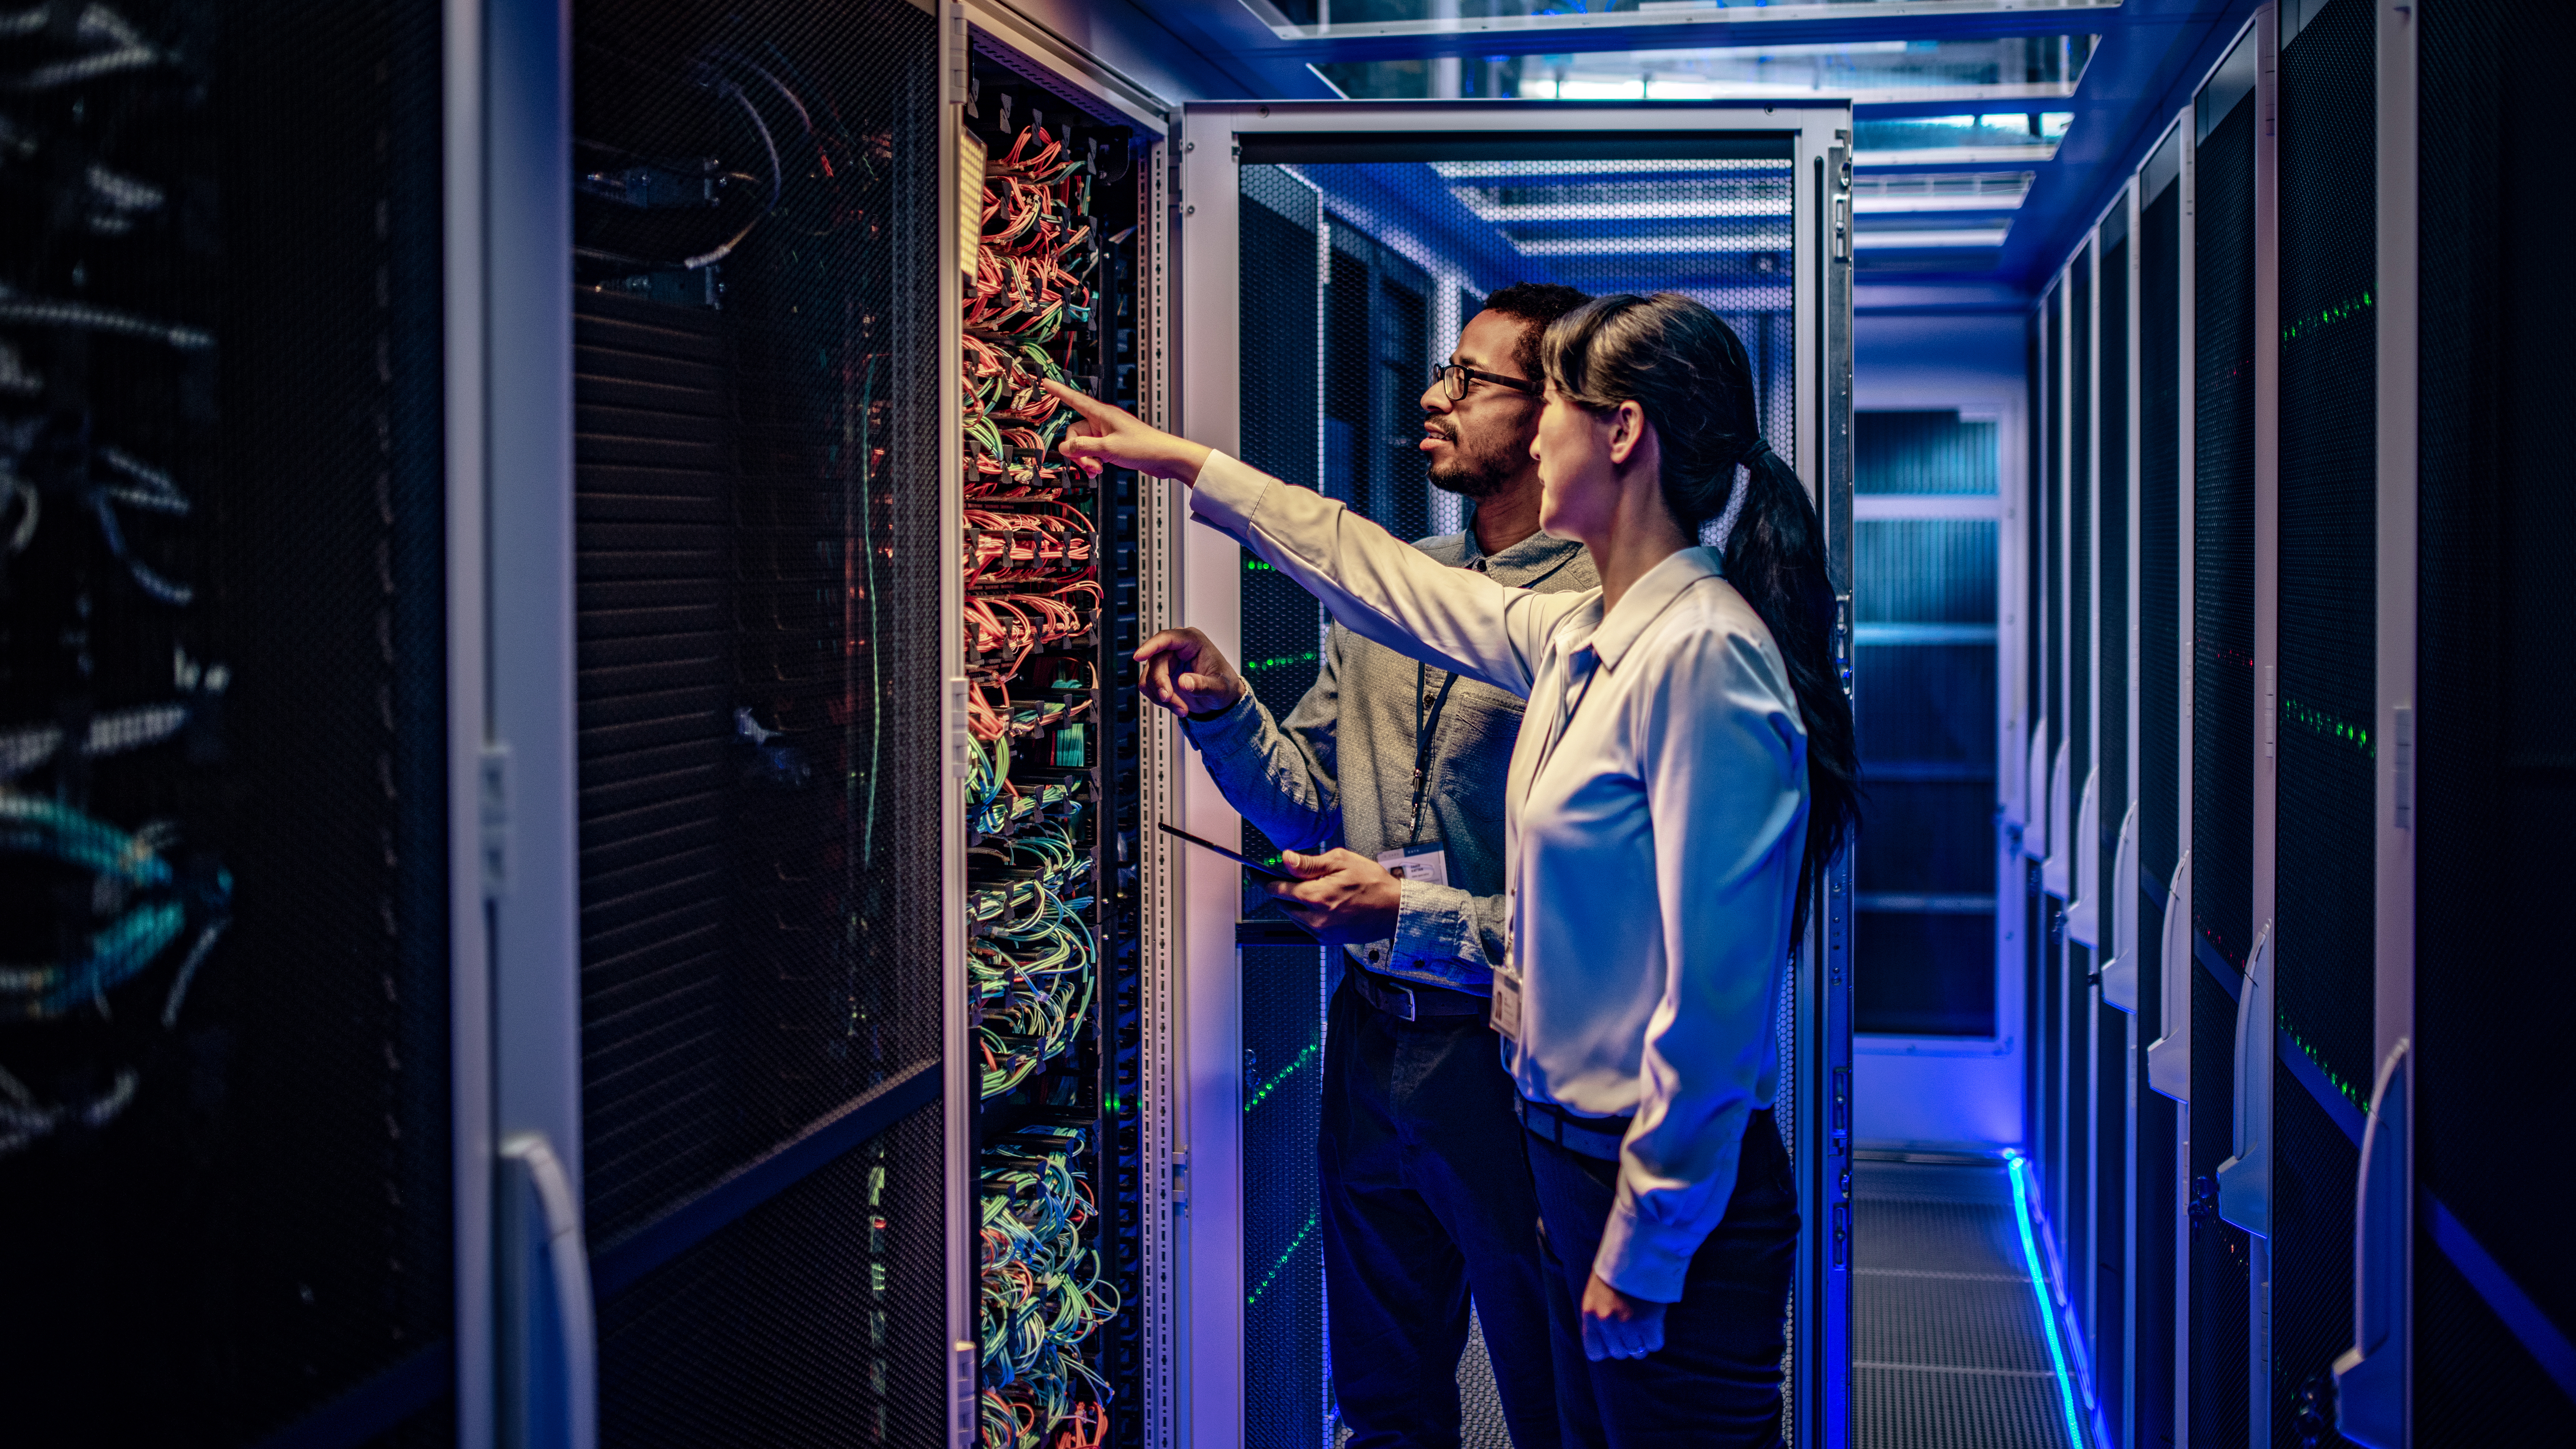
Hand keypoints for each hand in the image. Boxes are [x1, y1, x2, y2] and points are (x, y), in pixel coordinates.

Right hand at [1040, 379, 1213, 482]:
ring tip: (1097, 469)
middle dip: (1078, 450)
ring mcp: (1107, 433)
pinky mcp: (1112, 445)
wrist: (1165, 458)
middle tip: (1089, 464)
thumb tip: (1064, 447)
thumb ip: (1083, 447)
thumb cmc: (1143, 447)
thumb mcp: (1108, 448)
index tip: (1046, 383)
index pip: (1075, 399)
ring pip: (1084, 445)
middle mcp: (1103, 421)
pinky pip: (1093, 451)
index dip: (1059, 392)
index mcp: (1102, 414)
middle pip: (1075, 432)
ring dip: (1086, 459)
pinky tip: (1099, 470)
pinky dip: (1093, 461)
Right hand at [1134, 627, 1246, 717]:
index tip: (1138, 656)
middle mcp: (1177, 648)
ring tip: (1181, 708)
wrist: (1221, 698)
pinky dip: (1160, 700)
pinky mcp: (1161, 676)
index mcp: (1193, 641)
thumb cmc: (1224, 685)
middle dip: (1161, 684)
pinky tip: (1176, 705)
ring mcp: (1167, 662)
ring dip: (1162, 696)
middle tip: (1169, 699)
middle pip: (1155, 661)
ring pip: (1149, 677)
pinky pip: (1149, 687)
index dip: (1151, 646)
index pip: (1167, 638)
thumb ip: (1203, 685)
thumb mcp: (1220, 687)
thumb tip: (1184, 682)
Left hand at [1263, 848, 1401, 945]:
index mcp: (1316, 897)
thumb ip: (1309, 863)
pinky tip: (1321, 903)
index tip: (1257, 875)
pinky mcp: (1328, 940)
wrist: (1395, 910)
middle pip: (1282, 904)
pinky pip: (1306, 926)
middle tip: (1291, 878)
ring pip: (1293, 916)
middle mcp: (1316, 919)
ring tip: (1314, 889)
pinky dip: (1307, 914)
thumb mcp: (1341, 862)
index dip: (1265, 880)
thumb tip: (1286, 859)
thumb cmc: (1374, 883)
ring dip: (1295, 903)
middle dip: (1282, 890)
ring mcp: (1321, 932)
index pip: (1277, 889)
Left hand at [1579, 1273, 1667, 1361]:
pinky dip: (1655, 1337)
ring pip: (1636, 1352)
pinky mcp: (1648, 1323)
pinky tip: (1654, 1324)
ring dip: (1641, 1342)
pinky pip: (1654, 1344)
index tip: (1614, 1340)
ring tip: (1644, 1326)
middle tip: (1633, 1328)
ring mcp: (1627, 1325)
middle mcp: (1606, 1323)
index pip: (1594, 1352)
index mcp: (1590, 1315)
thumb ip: (1599, 1317)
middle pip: (1618, 1353)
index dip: (1606, 1349)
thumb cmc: (1616, 1270)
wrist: (1637, 1251)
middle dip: (1626, 1344)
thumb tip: (1609, 1339)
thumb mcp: (1596, 1293)